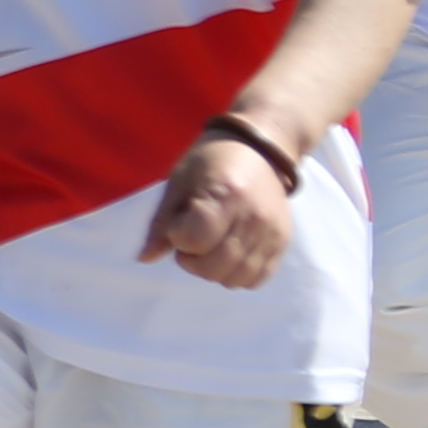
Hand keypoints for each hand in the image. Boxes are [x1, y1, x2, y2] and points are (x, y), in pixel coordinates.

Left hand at [137, 129, 296, 289]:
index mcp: (227, 195)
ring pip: (236, 277)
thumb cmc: (210, 161)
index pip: (195, 240)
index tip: (179, 222)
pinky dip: (236, 275)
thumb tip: (144, 258)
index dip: (178, 238)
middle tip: (191, 239)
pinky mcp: (283, 241)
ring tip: (210, 246)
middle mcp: (254, 217)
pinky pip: (257, 278)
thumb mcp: (178, 182)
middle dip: (192, 261)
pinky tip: (227, 255)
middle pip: (215, 266)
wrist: (258, 149)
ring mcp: (273, 232)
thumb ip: (162, 222)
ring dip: (213, 271)